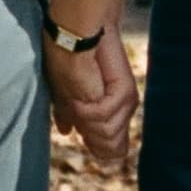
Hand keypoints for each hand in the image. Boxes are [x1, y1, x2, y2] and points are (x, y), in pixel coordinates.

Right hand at [45, 22, 137, 166]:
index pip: (112, 152)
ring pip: (105, 134)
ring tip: (81, 93)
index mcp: (108, 117)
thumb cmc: (66, 65)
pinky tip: (84, 89)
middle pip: (110, 149)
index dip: (94, 145)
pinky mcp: (124, 94)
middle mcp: (121, 113)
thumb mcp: (66, 100)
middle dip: (90, 132)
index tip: (77, 123)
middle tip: (79, 104)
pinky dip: (86, 106)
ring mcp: (124, 104)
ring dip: (84, 117)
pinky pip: (101, 117)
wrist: (73, 38)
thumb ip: (74, 119)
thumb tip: (71, 135)